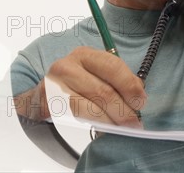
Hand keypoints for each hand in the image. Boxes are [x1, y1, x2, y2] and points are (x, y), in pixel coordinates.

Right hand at [18, 47, 146, 127]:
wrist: (43, 96)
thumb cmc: (76, 84)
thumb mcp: (95, 74)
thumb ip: (116, 79)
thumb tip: (138, 93)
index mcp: (85, 54)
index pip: (113, 66)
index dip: (130, 86)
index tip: (141, 101)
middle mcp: (68, 66)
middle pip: (103, 90)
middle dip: (124, 109)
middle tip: (135, 121)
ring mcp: (57, 85)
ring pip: (91, 107)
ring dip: (112, 120)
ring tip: (123, 127)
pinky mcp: (51, 103)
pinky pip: (79, 116)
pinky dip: (98, 123)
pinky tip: (106, 128)